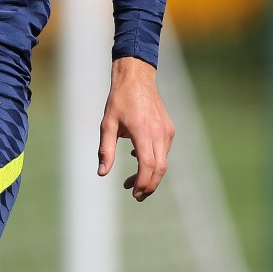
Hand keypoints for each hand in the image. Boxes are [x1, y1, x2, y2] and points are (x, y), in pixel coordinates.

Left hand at [97, 56, 174, 200]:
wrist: (136, 77)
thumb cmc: (119, 100)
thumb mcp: (107, 124)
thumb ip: (106, 149)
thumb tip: (102, 173)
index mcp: (143, 131)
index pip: (148, 165)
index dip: (142, 183)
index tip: (133, 193)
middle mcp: (159, 132)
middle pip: (160, 169)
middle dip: (149, 185)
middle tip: (136, 194)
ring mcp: (167, 130)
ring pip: (163, 161)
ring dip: (150, 174)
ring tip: (132, 179)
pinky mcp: (170, 128)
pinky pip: (164, 150)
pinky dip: (154, 160)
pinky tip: (138, 157)